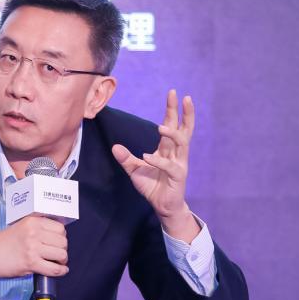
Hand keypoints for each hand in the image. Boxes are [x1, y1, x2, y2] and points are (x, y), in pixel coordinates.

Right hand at [0, 214, 68, 280]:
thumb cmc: (4, 242)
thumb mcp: (21, 226)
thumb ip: (38, 227)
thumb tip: (58, 235)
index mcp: (32, 222)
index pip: (60, 228)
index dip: (61, 236)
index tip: (57, 242)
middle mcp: (34, 233)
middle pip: (62, 241)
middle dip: (63, 249)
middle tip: (57, 253)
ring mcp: (33, 248)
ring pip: (61, 255)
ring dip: (62, 260)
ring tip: (57, 262)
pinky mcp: (31, 263)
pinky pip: (54, 269)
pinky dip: (60, 271)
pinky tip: (61, 270)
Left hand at [112, 90, 196, 235]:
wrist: (162, 206)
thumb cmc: (152, 186)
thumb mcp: (135, 170)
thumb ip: (126, 158)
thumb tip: (115, 147)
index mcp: (167, 149)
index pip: (173, 125)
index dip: (173, 109)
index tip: (174, 93)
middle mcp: (176, 153)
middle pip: (183, 128)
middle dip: (183, 112)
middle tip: (181, 96)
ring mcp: (179, 164)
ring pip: (182, 144)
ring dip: (172, 134)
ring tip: (160, 127)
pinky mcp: (178, 176)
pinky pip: (170, 166)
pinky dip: (158, 161)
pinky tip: (147, 157)